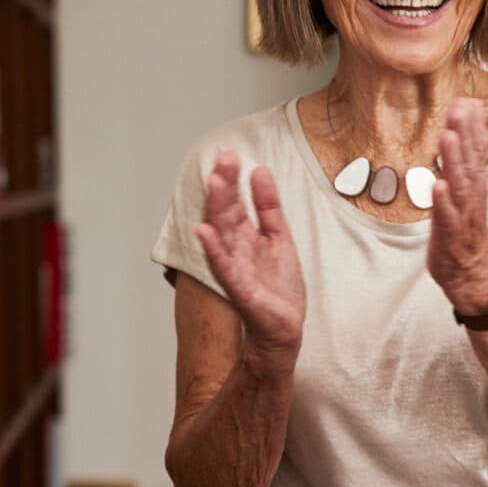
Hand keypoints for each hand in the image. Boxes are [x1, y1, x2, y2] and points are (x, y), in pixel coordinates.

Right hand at [194, 150, 305, 369]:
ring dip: (217, 209)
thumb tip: (260, 170)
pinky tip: (205, 232)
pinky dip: (214, 250)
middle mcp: (236, 249)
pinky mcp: (240, 290)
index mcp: (245, 236)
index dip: (232, 179)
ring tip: (215, 183)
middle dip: (224, 186)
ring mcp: (235, 269)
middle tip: (222, 159)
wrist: (282, 332)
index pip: (235, 202)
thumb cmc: (277, 289)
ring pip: (222, 234)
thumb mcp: (279, 238)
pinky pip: (224, 268)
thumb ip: (269, 207)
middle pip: (226, 213)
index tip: (230, 154)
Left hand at [428, 98, 487, 314]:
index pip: (475, 150)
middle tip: (460, 109)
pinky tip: (437, 185)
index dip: (472, 126)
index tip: (468, 100)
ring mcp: (463, 216)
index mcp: (474, 184)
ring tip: (448, 138)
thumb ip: (462, 161)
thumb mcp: (465, 191)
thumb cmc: (464, 230)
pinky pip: (448, 217)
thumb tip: (459, 127)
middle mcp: (472, 196)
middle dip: (465, 134)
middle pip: (469, 161)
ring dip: (454, 161)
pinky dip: (443, 202)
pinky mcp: (451, 236)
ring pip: (460, 185)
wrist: (473, 274)